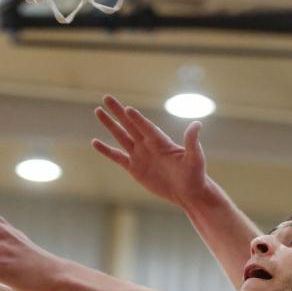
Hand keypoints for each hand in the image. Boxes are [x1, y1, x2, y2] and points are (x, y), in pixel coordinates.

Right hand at [92, 95, 207, 205]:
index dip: (138, 120)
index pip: (146, 128)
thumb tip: (197, 124)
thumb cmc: (195, 176)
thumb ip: (192, 141)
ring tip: (98, 111)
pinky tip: (95, 142)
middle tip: (106, 97)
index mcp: (161, 142)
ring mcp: (140, 156)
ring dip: (110, 125)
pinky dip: (106, 150)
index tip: (128, 109)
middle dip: (118, 112)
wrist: (188, 193)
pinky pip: (117, 157)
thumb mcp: (195, 158)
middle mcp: (148, 145)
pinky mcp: (134, 168)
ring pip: (121, 137)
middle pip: (130, 125)